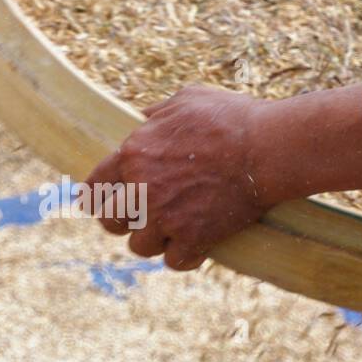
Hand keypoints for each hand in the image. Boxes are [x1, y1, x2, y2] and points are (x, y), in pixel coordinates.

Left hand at [84, 84, 271, 270]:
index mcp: (133, 155)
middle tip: (139, 218)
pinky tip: (194, 244)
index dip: (97, 197)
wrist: (268, 148)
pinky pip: (174, 261)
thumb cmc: (230, 118)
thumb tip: (142, 118)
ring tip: (172, 230)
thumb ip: (155, 114)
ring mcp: (166, 218)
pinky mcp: (193, 238)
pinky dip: (184, 255)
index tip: (104, 202)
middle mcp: (142, 190)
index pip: (94, 187)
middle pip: (110, 222)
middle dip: (123, 220)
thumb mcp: (185, 100)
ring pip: (140, 246)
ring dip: (154, 240)